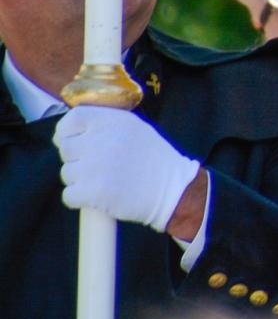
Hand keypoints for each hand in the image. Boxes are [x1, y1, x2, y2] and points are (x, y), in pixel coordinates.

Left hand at [54, 106, 201, 232]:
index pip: (72, 120)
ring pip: (66, 173)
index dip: (65, 132)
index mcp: (111, 121)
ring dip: (79, 180)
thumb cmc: (153, 157)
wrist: (171, 188)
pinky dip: (79, 198)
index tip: (70, 141)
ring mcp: (94, 167)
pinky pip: (68, 195)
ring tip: (102, 181)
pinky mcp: (92, 192)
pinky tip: (97, 196)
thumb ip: (104, 124)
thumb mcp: (134, 127)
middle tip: (96, 166)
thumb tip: (71, 131)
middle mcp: (100, 140)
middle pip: (66, 149)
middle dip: (76, 159)